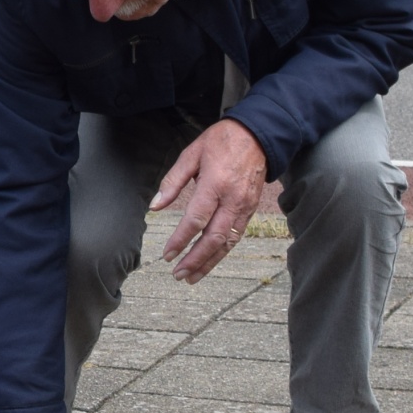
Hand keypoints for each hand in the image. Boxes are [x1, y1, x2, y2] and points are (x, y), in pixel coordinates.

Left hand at [150, 118, 266, 282]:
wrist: (258, 135)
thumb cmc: (220, 142)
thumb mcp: (191, 154)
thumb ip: (172, 181)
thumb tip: (155, 206)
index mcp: (215, 184)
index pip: (196, 220)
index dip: (180, 240)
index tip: (167, 255)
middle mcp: (232, 200)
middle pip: (214, 238)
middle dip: (195, 260)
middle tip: (178, 274)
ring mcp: (244, 207)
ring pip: (227, 243)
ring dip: (209, 262)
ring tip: (191, 277)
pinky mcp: (251, 210)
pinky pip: (236, 236)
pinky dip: (222, 252)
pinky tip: (209, 261)